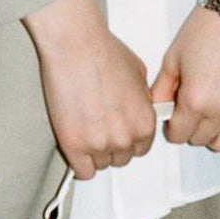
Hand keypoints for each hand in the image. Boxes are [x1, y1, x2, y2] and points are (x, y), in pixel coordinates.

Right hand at [23, 0, 155, 179]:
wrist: (75, 46)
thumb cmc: (103, 52)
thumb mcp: (138, 75)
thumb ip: (142, 101)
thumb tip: (138, 110)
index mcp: (144, 123)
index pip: (141, 149)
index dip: (128, 139)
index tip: (117, 132)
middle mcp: (125, 138)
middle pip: (121, 158)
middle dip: (111, 145)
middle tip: (98, 126)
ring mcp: (100, 145)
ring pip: (101, 164)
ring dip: (93, 152)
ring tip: (84, 127)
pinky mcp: (75, 147)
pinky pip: (83, 172)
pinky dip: (80, 164)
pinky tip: (76, 148)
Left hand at [151, 4, 219, 151]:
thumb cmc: (207, 26)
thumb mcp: (173, 58)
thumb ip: (163, 90)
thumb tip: (159, 109)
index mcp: (195, 100)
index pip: (179, 136)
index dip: (174, 128)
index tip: (176, 119)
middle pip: (201, 140)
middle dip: (193, 129)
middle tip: (193, 111)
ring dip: (215, 135)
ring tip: (212, 118)